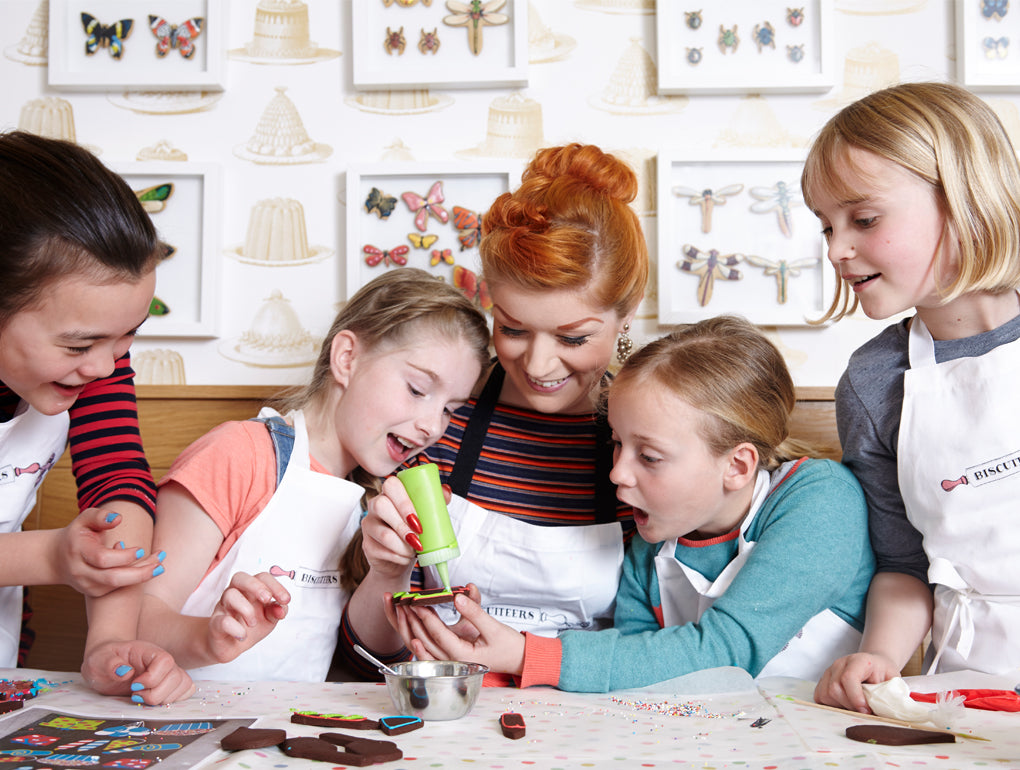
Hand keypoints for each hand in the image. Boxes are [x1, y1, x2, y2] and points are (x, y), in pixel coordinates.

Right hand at [54, 508, 165, 596]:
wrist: (57, 558)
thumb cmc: (78, 534)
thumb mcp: (85, 519)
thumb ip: (100, 516)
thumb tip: (118, 518)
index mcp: (78, 551)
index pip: (102, 559)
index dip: (124, 556)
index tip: (141, 549)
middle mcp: (80, 572)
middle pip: (112, 578)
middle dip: (139, 573)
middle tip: (160, 565)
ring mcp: (86, 585)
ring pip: (116, 586)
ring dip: (141, 577)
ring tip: (160, 565)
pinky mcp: (94, 592)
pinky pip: (117, 589)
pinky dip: (134, 580)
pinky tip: (148, 568)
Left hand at [82, 639, 194, 704]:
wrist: (107, 662)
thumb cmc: (104, 659)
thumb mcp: (98, 659)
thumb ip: (109, 663)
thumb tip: (125, 672)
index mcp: (148, 651)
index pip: (165, 661)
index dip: (152, 678)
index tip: (134, 686)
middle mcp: (163, 661)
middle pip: (177, 677)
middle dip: (156, 694)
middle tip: (135, 695)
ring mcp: (169, 672)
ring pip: (184, 685)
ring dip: (164, 699)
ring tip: (144, 698)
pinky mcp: (170, 684)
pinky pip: (186, 691)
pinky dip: (174, 700)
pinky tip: (154, 700)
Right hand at [207, 571, 289, 663]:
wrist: (229, 646)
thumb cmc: (250, 627)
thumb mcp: (269, 619)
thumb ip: (277, 611)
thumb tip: (282, 608)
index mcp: (250, 590)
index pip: (262, 577)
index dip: (275, 585)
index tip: (285, 600)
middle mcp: (235, 594)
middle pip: (240, 577)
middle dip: (256, 586)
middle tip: (267, 599)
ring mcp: (223, 608)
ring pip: (230, 595)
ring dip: (246, 609)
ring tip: (253, 623)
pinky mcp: (215, 624)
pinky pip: (222, 620)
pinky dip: (235, 628)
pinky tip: (243, 635)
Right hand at [361, 476, 435, 579]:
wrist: (401, 559)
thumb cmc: (414, 532)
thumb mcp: (426, 515)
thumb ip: (435, 501)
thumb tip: (446, 491)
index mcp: (391, 494)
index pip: (391, 485)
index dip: (404, 501)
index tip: (418, 518)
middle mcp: (375, 505)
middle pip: (381, 505)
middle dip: (402, 524)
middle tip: (418, 536)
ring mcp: (369, 525)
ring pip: (382, 533)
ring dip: (403, 544)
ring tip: (415, 550)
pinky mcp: (367, 544)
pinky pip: (380, 550)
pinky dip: (398, 556)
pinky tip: (406, 557)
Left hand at [385, 584, 525, 676]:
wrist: (518, 659)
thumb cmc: (508, 645)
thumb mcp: (493, 626)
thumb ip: (475, 611)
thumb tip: (458, 595)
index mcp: (464, 656)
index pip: (439, 635)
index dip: (426, 617)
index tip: (416, 601)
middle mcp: (453, 662)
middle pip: (425, 642)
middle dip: (412, 621)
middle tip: (402, 602)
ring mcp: (450, 662)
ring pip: (423, 647)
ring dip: (410, 629)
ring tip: (400, 611)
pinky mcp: (450, 657)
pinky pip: (428, 651)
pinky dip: (417, 640)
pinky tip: (409, 630)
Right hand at [814, 652, 900, 711]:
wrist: (874, 663)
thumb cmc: (884, 673)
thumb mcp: (893, 680)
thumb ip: (892, 693)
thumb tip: (894, 711)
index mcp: (859, 660)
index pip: (849, 677)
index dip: (855, 697)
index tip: (866, 711)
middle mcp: (840, 663)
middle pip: (835, 688)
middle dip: (850, 706)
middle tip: (864, 712)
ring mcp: (829, 671)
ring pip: (826, 694)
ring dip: (841, 706)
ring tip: (855, 708)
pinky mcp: (823, 680)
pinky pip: (820, 697)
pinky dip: (831, 705)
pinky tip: (844, 705)